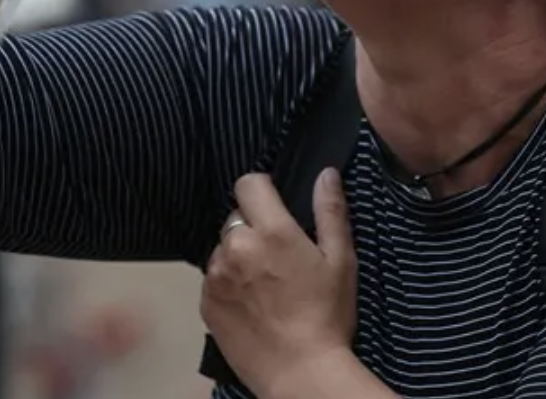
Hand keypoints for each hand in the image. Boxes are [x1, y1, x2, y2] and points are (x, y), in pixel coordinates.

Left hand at [201, 169, 356, 398]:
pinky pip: (212, 277)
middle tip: (275, 257)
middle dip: (252, 228)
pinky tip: (249, 303)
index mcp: (272, 231)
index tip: (275, 210)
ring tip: (262, 284)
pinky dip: (226, 283)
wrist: (300, 373)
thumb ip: (330, 211)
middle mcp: (237, 247)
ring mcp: (216, 275)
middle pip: (235, 217)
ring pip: (222, 248)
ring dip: (237, 256)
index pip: (248, 183)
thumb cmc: (327, 316)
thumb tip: (326, 173)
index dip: (262, 192)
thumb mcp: (340, 260)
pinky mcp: (205, 301)